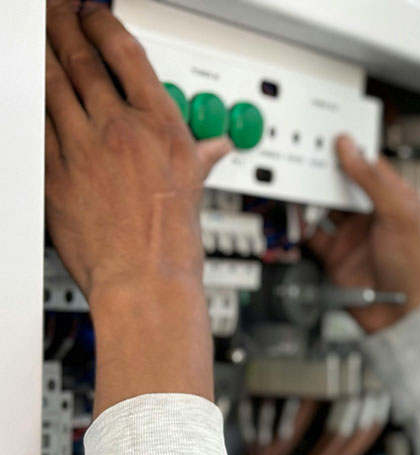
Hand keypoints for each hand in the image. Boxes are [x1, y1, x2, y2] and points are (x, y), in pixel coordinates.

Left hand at [45, 0, 230, 300]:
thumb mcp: (196, 187)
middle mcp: (121, 130)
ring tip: (35, 34)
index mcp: (162, 128)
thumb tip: (214, 147)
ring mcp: (83, 149)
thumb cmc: (173, 242)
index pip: (127, 54)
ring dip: (42, 52)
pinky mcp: (52, 173)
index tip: (94, 13)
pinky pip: (33, 124)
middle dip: (64, 25)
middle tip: (57, 10)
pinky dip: (28, 100)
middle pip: (83, 59)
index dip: (104, 24)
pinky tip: (24, 86)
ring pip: (52, 83)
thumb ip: (200, 156)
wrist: (146, 280)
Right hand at [307, 136, 419, 332]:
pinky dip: (298, 223)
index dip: (350, 149)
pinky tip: (293, 214)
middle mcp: (372, 215)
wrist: (399, 315)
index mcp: (395, 200)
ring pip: (322, 205)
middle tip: (303, 156)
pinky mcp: (334, 255)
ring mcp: (352, 235)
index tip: (328, 135)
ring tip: (293, 180)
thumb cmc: (414, 268)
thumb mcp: (398, 215)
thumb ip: (372, 180)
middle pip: (341, 183)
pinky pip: (310, 233)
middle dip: (323, 170)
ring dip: (308, 194)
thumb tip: (350, 149)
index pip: (369, 165)